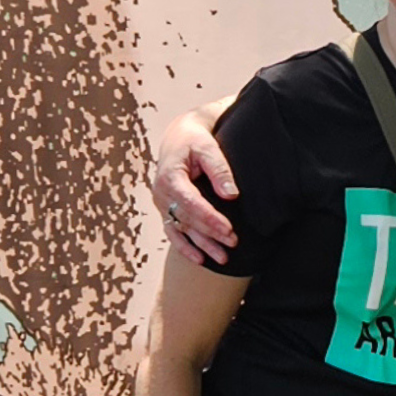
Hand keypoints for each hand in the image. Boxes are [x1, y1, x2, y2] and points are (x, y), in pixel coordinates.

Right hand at [153, 100, 237, 265]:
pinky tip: (200, 259)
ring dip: (201, 245)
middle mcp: (162, 193)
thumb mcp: (208, 147)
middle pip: (188, 220)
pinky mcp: (166, 208)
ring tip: (223, 258)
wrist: (178, 136)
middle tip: (233, 244)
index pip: (191, 203)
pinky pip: (173, 231)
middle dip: (210, 234)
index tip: (228, 230)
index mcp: (170, 177)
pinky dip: (185, 246)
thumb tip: (231, 195)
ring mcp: (162, 203)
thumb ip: (219, 169)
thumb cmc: (194, 139)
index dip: (209, 218)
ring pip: (181, 229)